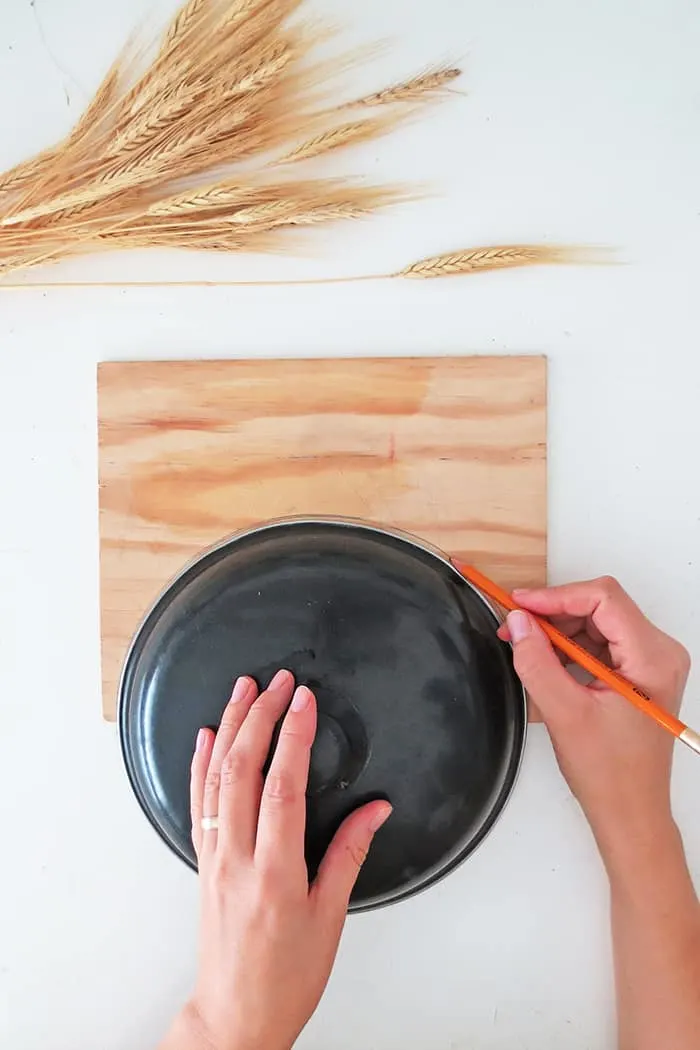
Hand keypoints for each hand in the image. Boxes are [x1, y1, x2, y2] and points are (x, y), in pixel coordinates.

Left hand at [162, 669, 390, 1049]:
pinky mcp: (203, 863)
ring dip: (230, 727)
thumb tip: (375, 810)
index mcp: (275, 873)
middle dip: (261, 716)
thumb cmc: (285, 976)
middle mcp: (237, 859)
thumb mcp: (330, 918)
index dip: (293, 736)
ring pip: (216, 778)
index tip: (304, 700)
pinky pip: (198, 802)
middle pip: (243, 770)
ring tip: (243, 689)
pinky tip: (208, 737)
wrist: (235, 1015)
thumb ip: (349, 854)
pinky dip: (201, 763)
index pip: (282, 787)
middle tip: (279, 681)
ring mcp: (214, 859)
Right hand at [498, 577, 690, 865]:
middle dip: (554, 612)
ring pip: (597, 622)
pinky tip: (545, 659)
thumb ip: (537, 662)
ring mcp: (650, 663)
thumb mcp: (564, 713)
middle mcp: (659, 654)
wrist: (630, 812)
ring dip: (558, 629)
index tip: (520, 604)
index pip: (604, 599)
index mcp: (652, 659)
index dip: (556, 596)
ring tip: (525, 645)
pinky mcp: (637, 673)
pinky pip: (600, 642)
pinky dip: (569, 646)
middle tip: (515, 624)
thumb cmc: (610, 774)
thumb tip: (517, 621)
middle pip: (601, 606)